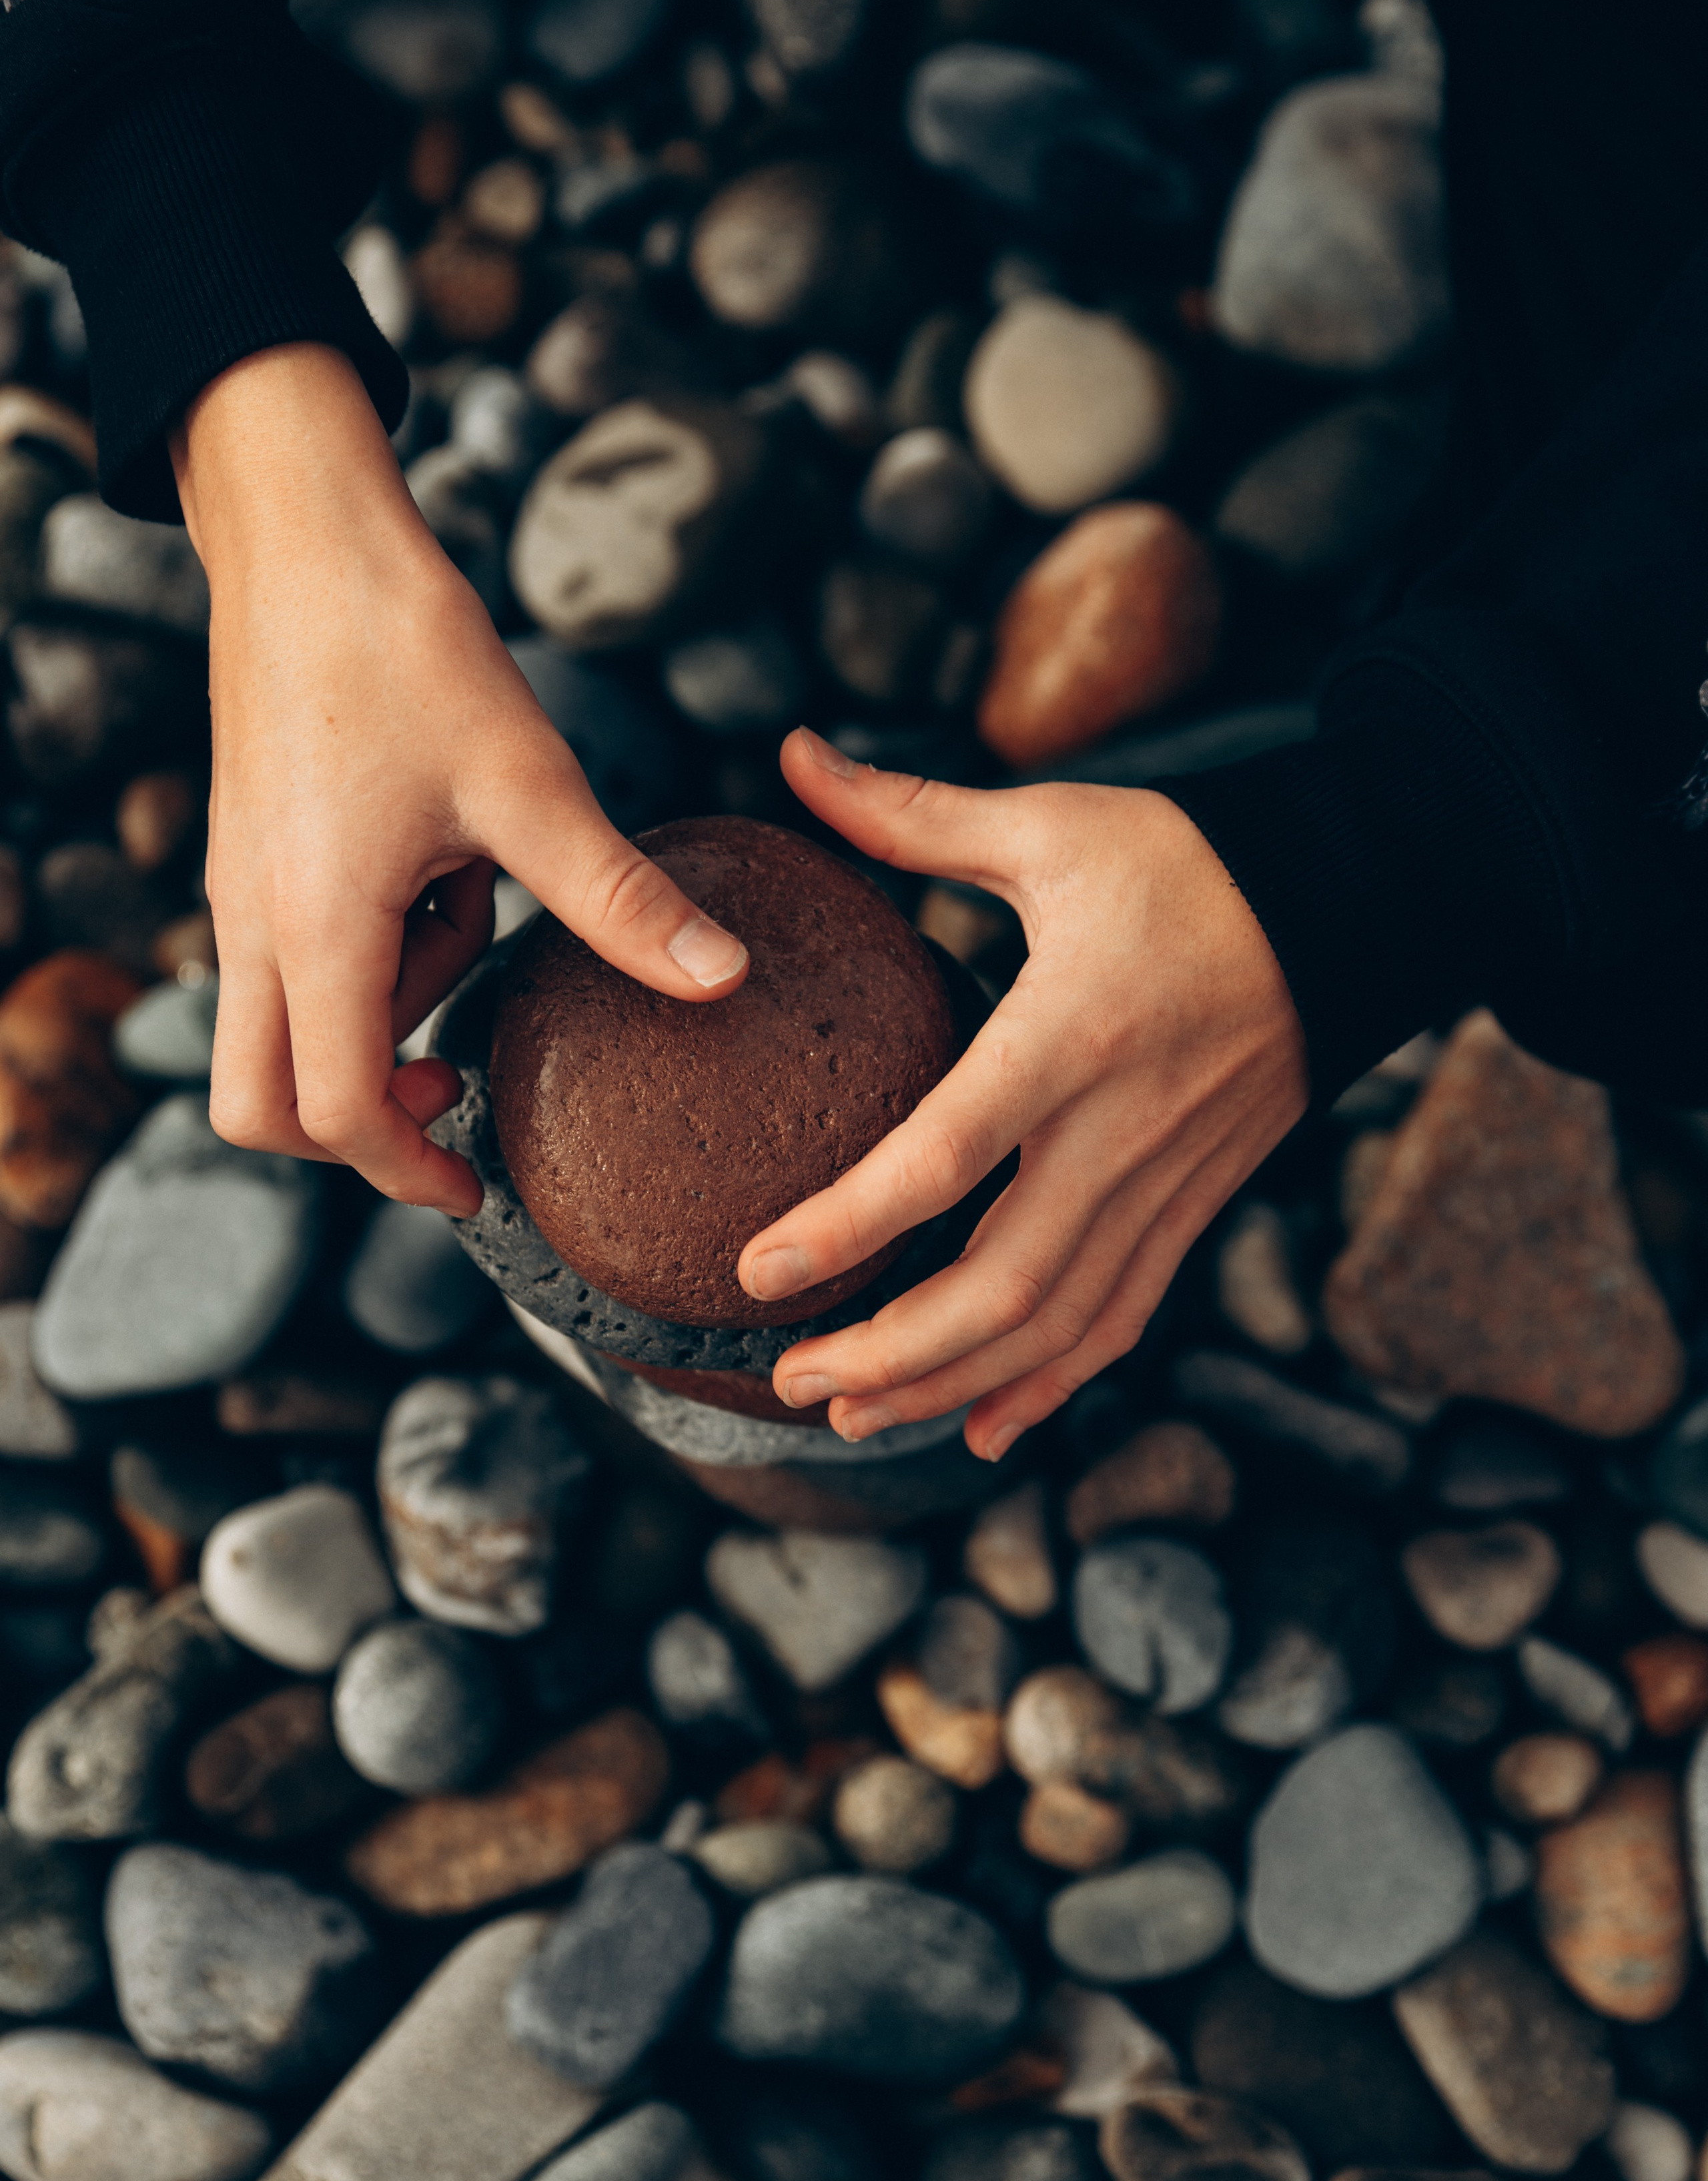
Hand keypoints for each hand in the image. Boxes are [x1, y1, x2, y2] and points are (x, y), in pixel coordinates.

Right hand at [171, 343, 747, 1213]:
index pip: (333, 1111)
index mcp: (313, 927)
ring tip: (473, 908)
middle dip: (359, 1122)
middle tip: (459, 1087)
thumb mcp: (531, 785)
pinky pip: (290, 953)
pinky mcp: (248, 852)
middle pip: (262, 1103)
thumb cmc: (406, 650)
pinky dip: (367, 950)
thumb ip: (622, 902)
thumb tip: (725, 982)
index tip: (477, 1184)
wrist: (307, 537)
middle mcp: (251, 926)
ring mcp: (238, 890)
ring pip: (282, 1026)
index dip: (405, 1170)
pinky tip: (443, 864)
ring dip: (381, 1012)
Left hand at [739, 729, 1307, 1460]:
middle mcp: (1122, 1132)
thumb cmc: (1192, 860)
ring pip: (1058, 1327)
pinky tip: (983, 1425)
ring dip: (950, 1386)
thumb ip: (913, 815)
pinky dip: (1050, 1383)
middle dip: (888, 1353)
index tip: (757, 1272)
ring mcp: (1167, 1182)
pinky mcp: (1196, 1206)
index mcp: (1072, 1034)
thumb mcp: (1055, 826)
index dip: (849, 1227)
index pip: (945, 1157)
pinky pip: (1121, 1318)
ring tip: (848, 1415)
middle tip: (785, 1377)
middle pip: (1002, 1286)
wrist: (1356, 907)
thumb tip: (798, 755)